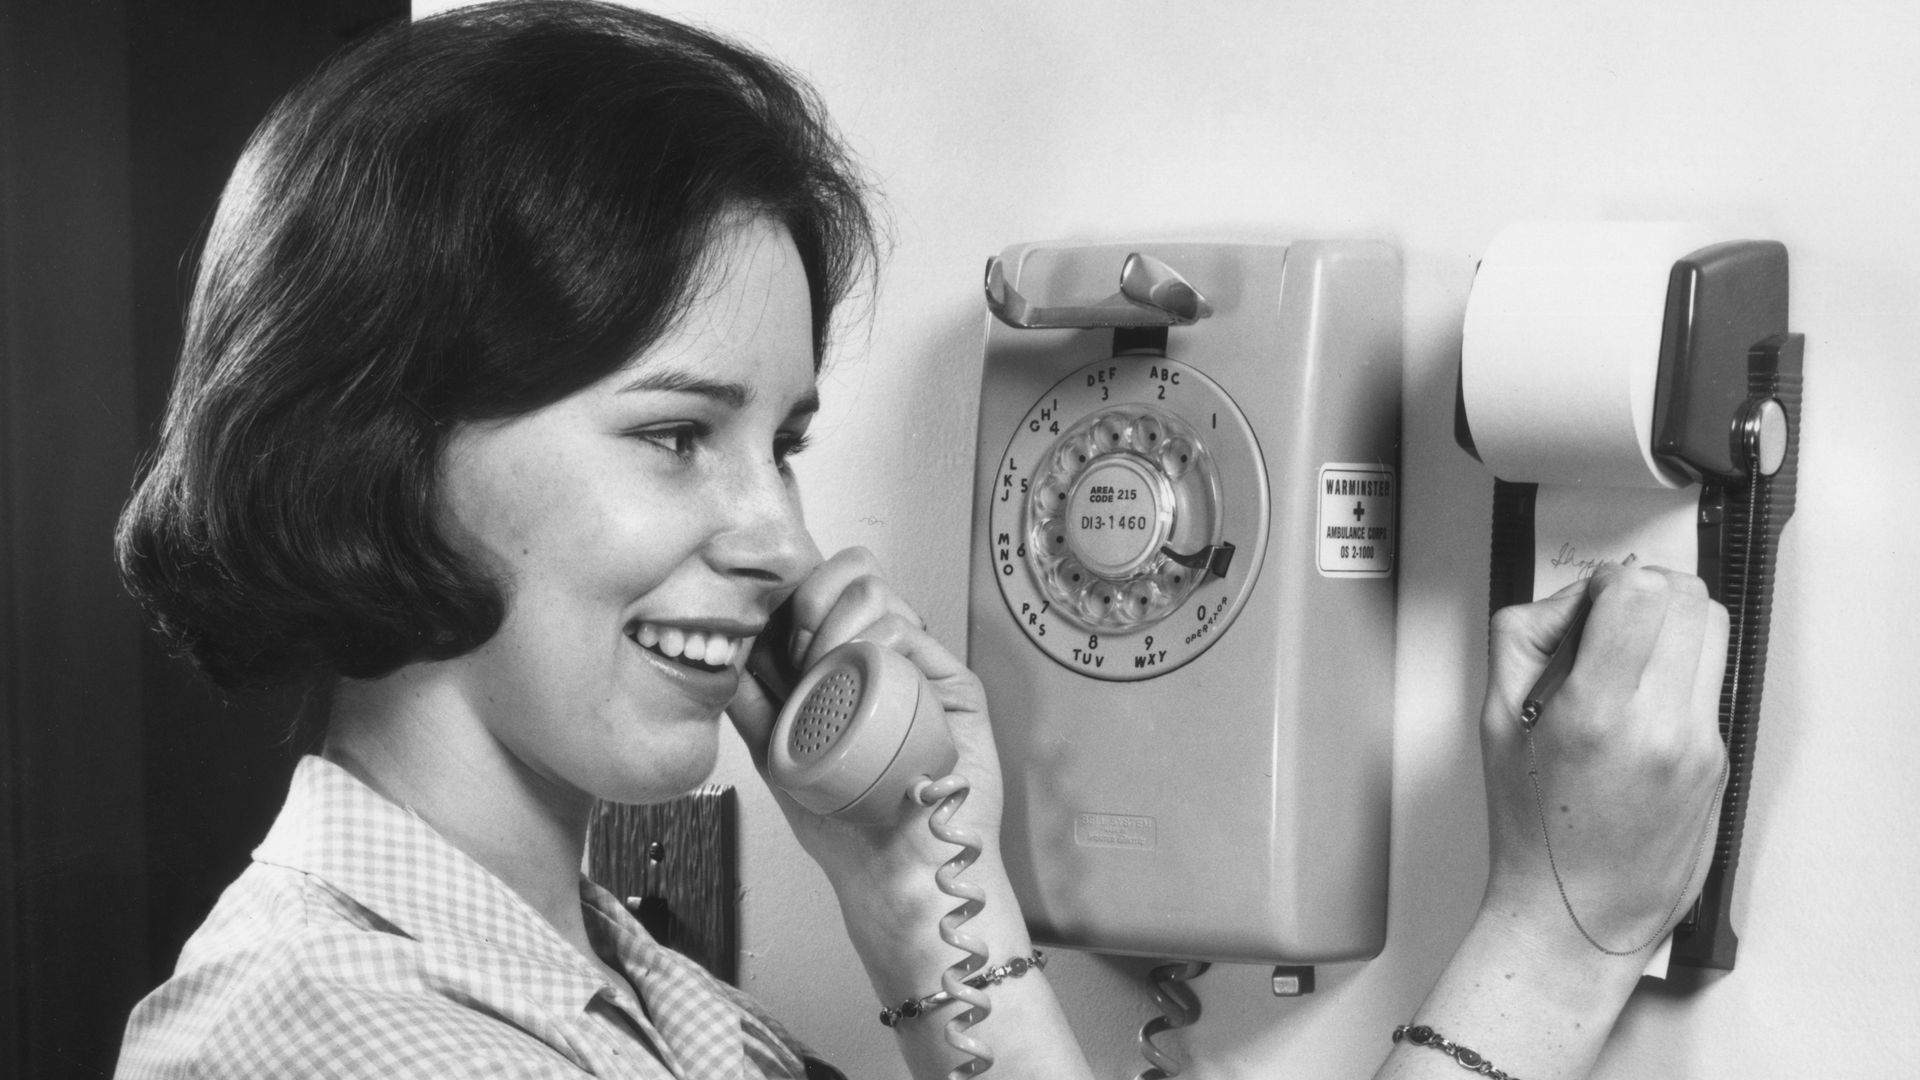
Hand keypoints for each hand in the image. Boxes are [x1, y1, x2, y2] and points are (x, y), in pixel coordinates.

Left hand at [728, 547, 1004, 896]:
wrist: (893, 875)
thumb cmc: (845, 827)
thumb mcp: (778, 758)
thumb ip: (753, 708)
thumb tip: (724, 657)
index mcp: (845, 663)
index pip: (823, 588)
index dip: (792, 593)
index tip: (769, 636)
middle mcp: (884, 656)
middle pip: (854, 572)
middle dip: (811, 597)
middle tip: (798, 652)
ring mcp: (920, 667)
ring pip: (878, 593)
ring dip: (836, 622)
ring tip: (824, 672)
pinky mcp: (954, 684)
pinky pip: (911, 631)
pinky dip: (875, 641)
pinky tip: (858, 677)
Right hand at [1479, 563, 1729, 958]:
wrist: (1575, 913)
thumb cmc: (1532, 830)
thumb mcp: (1495, 723)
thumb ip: (1523, 639)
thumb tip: (1571, 599)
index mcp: (1595, 712)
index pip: (1637, 592)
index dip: (1610, 580)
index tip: (1591, 601)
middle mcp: (1659, 725)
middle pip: (1689, 599)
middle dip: (1649, 590)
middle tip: (1614, 617)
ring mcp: (1700, 744)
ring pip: (1715, 632)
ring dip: (1676, 623)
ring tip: (1632, 655)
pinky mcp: (1721, 762)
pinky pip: (1712, 683)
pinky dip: (1681, 672)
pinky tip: (1641, 704)